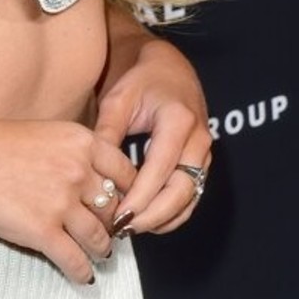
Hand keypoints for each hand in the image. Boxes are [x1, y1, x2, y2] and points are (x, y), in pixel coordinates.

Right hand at [0, 116, 136, 284]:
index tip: (126, 206)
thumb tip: (95, 183)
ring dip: (102, 251)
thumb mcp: (45, 134)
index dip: (129, 193)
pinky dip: (82, 272)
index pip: (126, 172)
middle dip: (114, 225)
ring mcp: (62, 202)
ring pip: (99, 238)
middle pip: (114, 207)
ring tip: (99, 255)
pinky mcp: (43, 231)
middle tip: (111, 234)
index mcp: (81, 142)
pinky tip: (82, 276)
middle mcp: (78, 170)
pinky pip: (75, 260)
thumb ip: (74, 154)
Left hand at [93, 32, 211, 235]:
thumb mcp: (118, 100)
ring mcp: (204, 153)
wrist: (169, 69)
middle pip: (182, 191)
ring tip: (130, 229)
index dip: (140, 197)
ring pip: (190, 198)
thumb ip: (107, 134)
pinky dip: (172, 214)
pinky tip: (147, 221)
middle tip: (123, 229)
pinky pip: (192, 196)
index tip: (118, 215)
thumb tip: (94, 171)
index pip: (161, 169)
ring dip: (162, 219)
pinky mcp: (202, 163)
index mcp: (178, 120)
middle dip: (153, 215)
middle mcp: (199, 139)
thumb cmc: (140, 82)